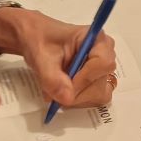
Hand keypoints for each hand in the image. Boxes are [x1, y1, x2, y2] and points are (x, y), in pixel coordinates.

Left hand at [1, 7, 118, 108]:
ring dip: (76, 98)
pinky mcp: (96, 81)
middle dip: (77, 92)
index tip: (63, 86)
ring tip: (56, 89)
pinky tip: (62, 91)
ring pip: (99, 94)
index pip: (103, 64)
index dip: (84, 79)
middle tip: (55, 91)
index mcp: (97, 39)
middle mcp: (105, 53)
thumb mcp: (41, 57)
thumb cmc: (40, 40)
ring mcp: (102, 69)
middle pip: (102, 83)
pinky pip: (94, 98)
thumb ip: (53, 78)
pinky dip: (77, 100)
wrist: (35, 39)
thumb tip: (68, 98)